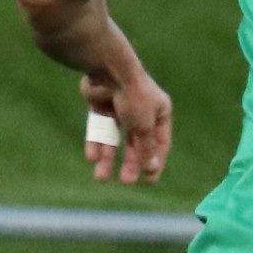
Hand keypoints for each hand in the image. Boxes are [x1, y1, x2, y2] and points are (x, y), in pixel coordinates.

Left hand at [82, 65, 173, 185]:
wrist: (108, 70)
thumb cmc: (133, 97)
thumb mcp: (143, 127)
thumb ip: (146, 148)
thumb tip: (151, 168)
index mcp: (159, 111)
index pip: (160, 141)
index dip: (155, 161)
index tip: (150, 180)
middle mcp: (141, 109)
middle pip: (136, 142)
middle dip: (130, 163)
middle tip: (126, 182)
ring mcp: (119, 107)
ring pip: (114, 137)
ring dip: (108, 157)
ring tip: (100, 177)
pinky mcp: (100, 104)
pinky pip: (98, 128)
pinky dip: (95, 141)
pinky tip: (92, 158)